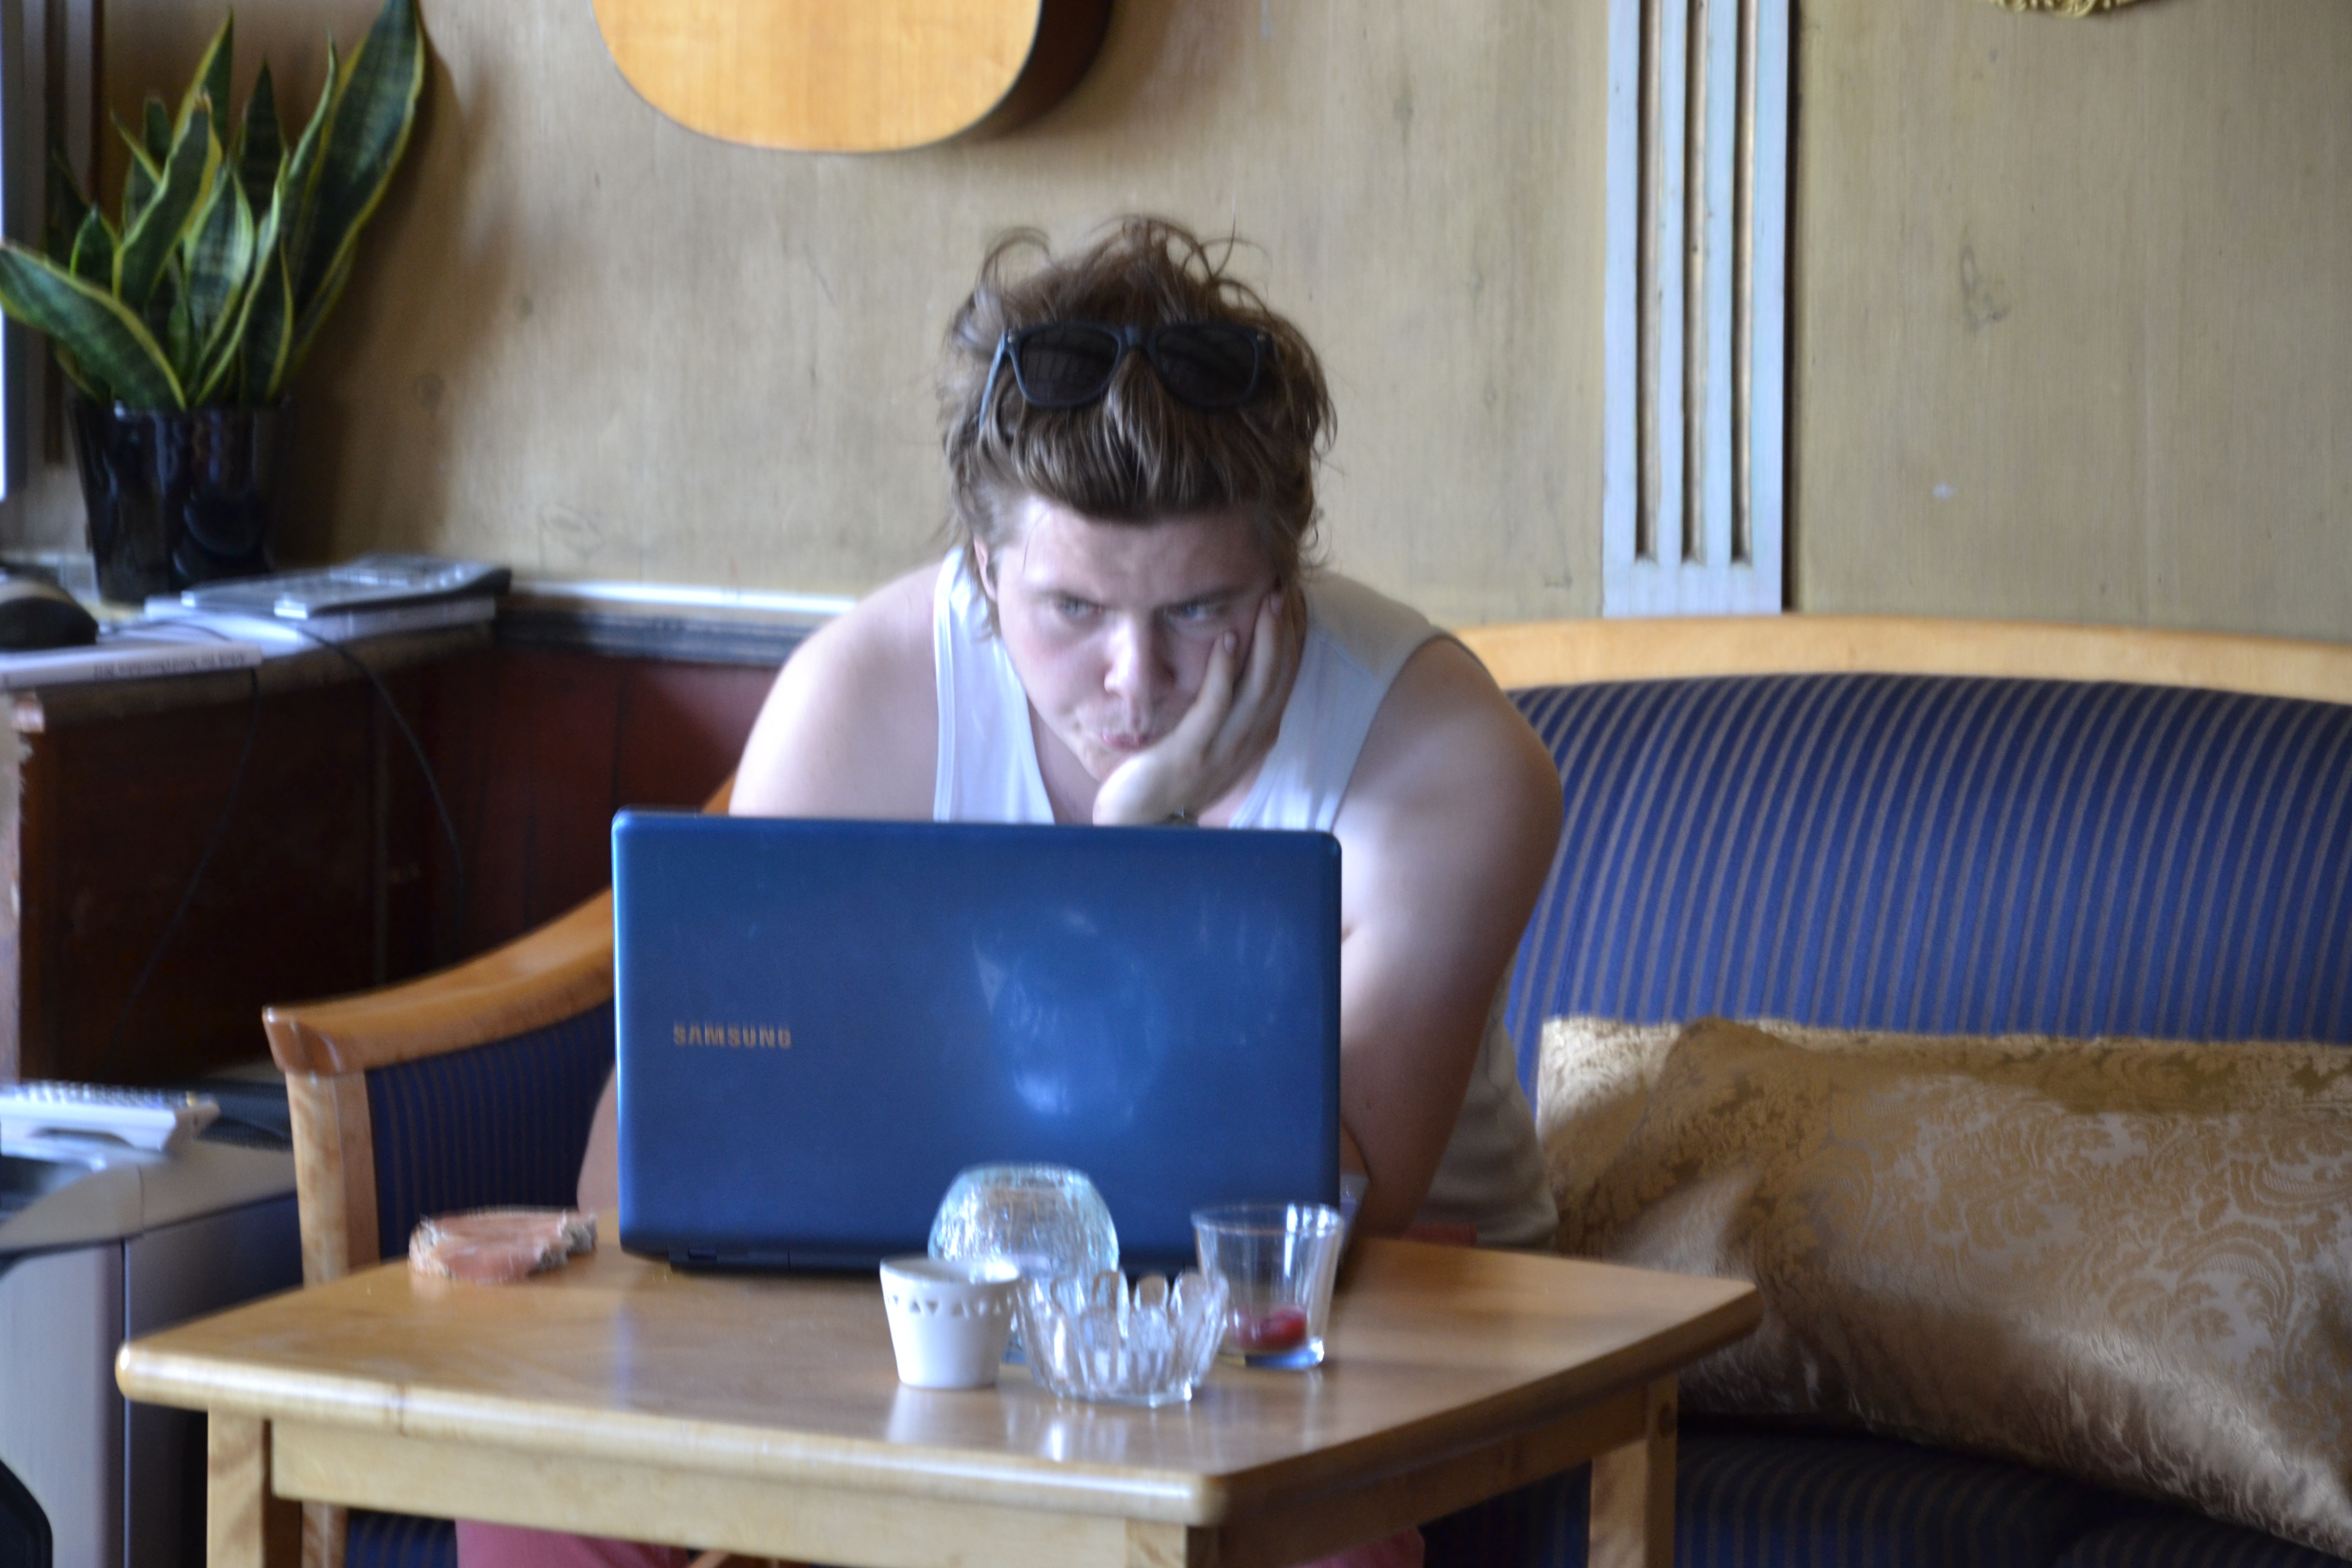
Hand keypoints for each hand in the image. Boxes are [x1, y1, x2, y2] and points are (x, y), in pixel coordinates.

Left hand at [1091, 588, 1301, 824]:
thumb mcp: (1207, 739)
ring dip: (1264, 641)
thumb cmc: (1170, 775)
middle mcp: (1248, 741)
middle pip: (1277, 678)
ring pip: (1256, 687)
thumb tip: (1230, 663)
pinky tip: (1227, 639)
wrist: (1140, 824)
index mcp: (1255, 736)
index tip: (1288, 600)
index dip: (1288, 639)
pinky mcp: (1193, 751)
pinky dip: (1225, 671)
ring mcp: (1223, 749)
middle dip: (1282, 631)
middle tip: (1282, 588)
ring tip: (1267, 602)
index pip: (1282, 680)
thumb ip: (1223, 708)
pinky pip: (1216, 705)